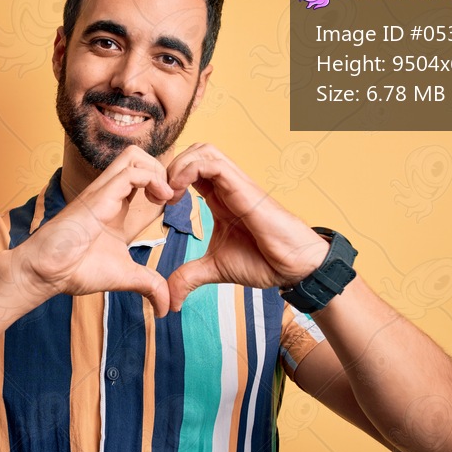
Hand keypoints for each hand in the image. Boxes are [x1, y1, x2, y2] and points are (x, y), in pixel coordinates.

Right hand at [18, 145, 177, 316]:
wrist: (47, 272)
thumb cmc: (77, 270)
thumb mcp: (125, 276)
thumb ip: (148, 285)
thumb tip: (165, 308)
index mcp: (117, 207)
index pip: (145, 181)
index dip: (165, 186)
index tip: (176, 205)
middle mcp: (111, 194)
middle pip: (139, 157)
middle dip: (163, 169)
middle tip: (173, 196)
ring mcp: (104, 192)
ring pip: (134, 156)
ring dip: (158, 171)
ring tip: (168, 196)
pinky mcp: (99, 196)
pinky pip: (131, 172)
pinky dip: (153, 179)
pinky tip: (162, 200)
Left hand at [165, 143, 328, 310]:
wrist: (293, 266)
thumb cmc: (263, 261)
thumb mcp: (215, 269)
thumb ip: (190, 277)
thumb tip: (170, 300)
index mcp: (219, 198)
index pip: (191, 169)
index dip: (169, 179)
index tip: (159, 204)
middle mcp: (227, 186)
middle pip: (196, 150)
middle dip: (171, 165)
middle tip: (160, 194)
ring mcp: (236, 184)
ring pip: (204, 150)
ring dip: (179, 165)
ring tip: (169, 193)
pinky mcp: (243, 188)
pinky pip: (213, 164)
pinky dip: (190, 170)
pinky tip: (179, 194)